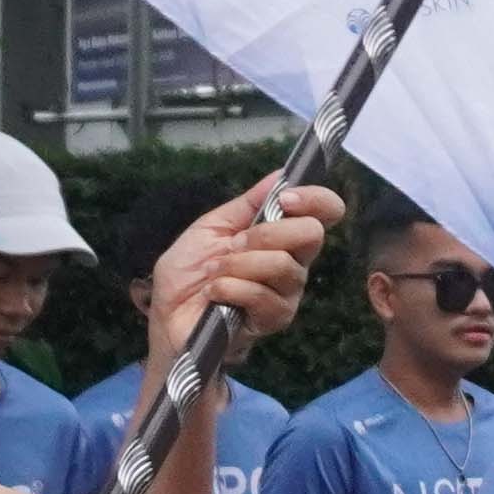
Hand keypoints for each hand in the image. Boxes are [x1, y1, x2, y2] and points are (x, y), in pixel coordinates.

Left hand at [149, 177, 338, 362]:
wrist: (170, 318)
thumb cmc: (189, 275)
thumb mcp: (210, 227)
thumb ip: (246, 204)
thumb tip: (281, 174)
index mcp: (280, 237)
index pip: (323, 213)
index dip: (315, 199)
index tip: (285, 199)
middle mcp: (292, 263)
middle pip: (312, 234)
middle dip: (267, 233)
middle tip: (235, 244)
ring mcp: (287, 293)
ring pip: (283, 265)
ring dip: (239, 264)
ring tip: (215, 272)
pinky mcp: (274, 319)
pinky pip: (263, 295)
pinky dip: (231, 287)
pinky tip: (214, 293)